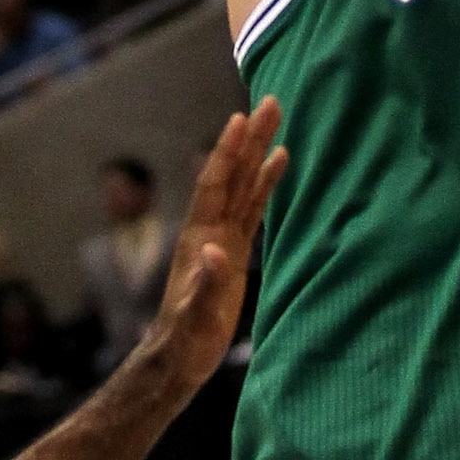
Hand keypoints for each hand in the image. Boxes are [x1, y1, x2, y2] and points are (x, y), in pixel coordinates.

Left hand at [141, 100, 289, 396]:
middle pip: (233, 175)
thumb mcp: (195, 314)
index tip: (241, 119)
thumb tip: (215, 251)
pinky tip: (278, 164)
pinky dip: (265, 184)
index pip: (215, 185)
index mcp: (199, 237)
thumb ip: (206, 283)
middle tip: (270, 103)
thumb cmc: (185, 338)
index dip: (227, 153)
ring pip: (244, 185)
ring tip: (276, 120)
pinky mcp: (234, 251)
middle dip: (249, 139)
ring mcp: (222, 237)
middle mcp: (210, 229)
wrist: (181, 356)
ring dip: (258, 153)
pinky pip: (253, 208)